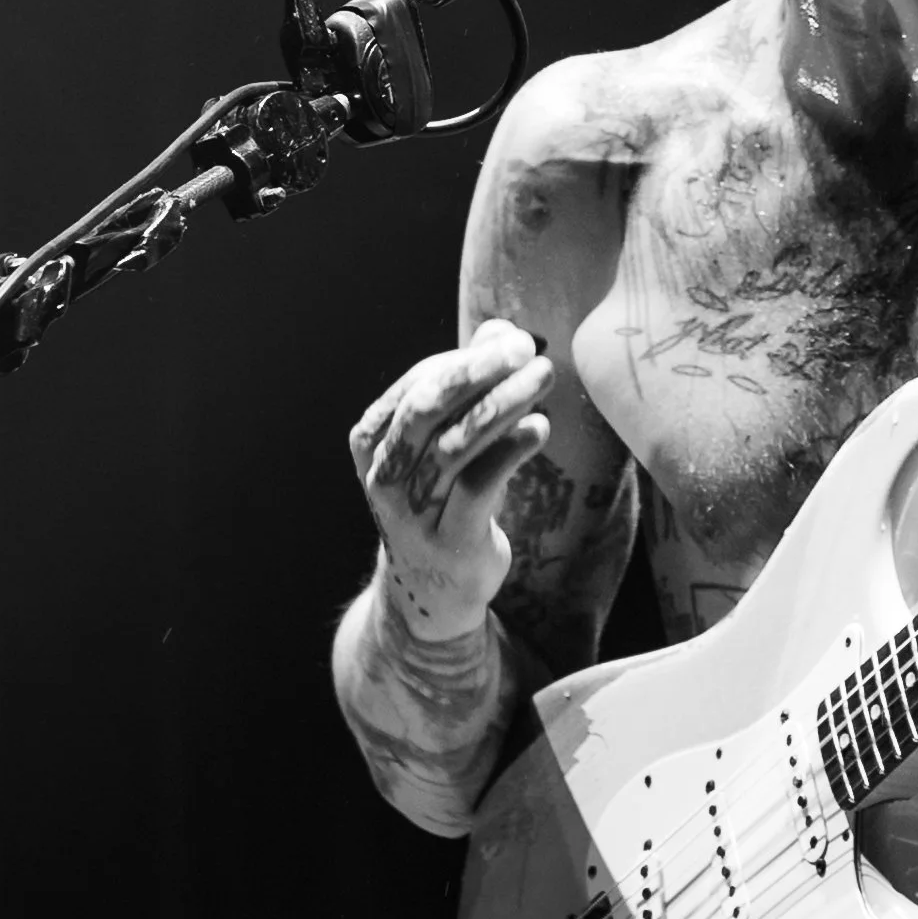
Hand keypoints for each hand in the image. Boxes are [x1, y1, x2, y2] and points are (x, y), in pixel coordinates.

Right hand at [347, 318, 555, 636]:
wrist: (432, 588)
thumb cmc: (443, 498)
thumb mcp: (447, 440)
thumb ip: (471, 386)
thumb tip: (502, 330)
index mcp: (374, 441)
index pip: (417, 384)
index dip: (465, 358)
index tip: (514, 339)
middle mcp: (386, 474)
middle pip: (427, 409)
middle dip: (476, 371)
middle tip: (526, 347)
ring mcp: (413, 510)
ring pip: (454, 445)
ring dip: (503, 403)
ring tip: (544, 376)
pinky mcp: (449, 540)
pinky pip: (477, 486)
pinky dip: (509, 451)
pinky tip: (540, 427)